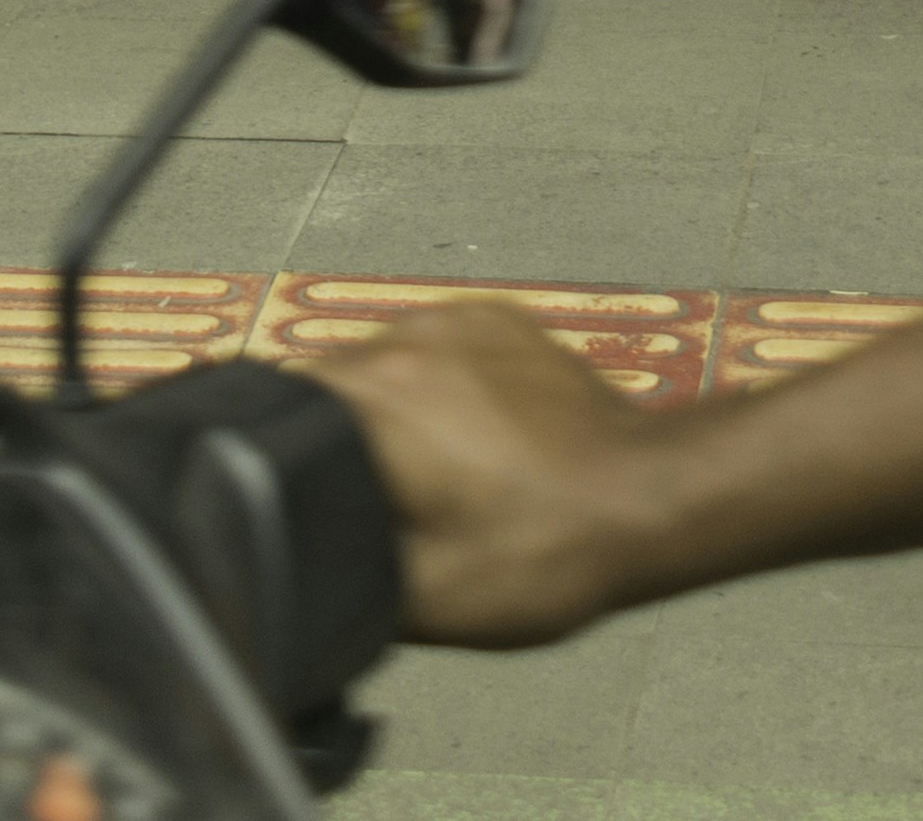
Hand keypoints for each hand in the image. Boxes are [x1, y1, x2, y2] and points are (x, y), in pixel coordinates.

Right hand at [310, 298, 690, 645]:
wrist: (650, 498)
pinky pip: (433, 350)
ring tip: (431, 476)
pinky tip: (469, 445)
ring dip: (386, 414)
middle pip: (324, 384)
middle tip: (378, 502)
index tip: (297, 497)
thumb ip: (333, 576)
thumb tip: (288, 570)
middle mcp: (406, 338)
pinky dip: (435, 392)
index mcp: (374, 397)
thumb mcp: (421, 602)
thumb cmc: (552, 547)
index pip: (271, 410)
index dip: (272, 461)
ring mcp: (457, 320)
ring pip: (379, 365)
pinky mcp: (497, 321)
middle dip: (333, 442)